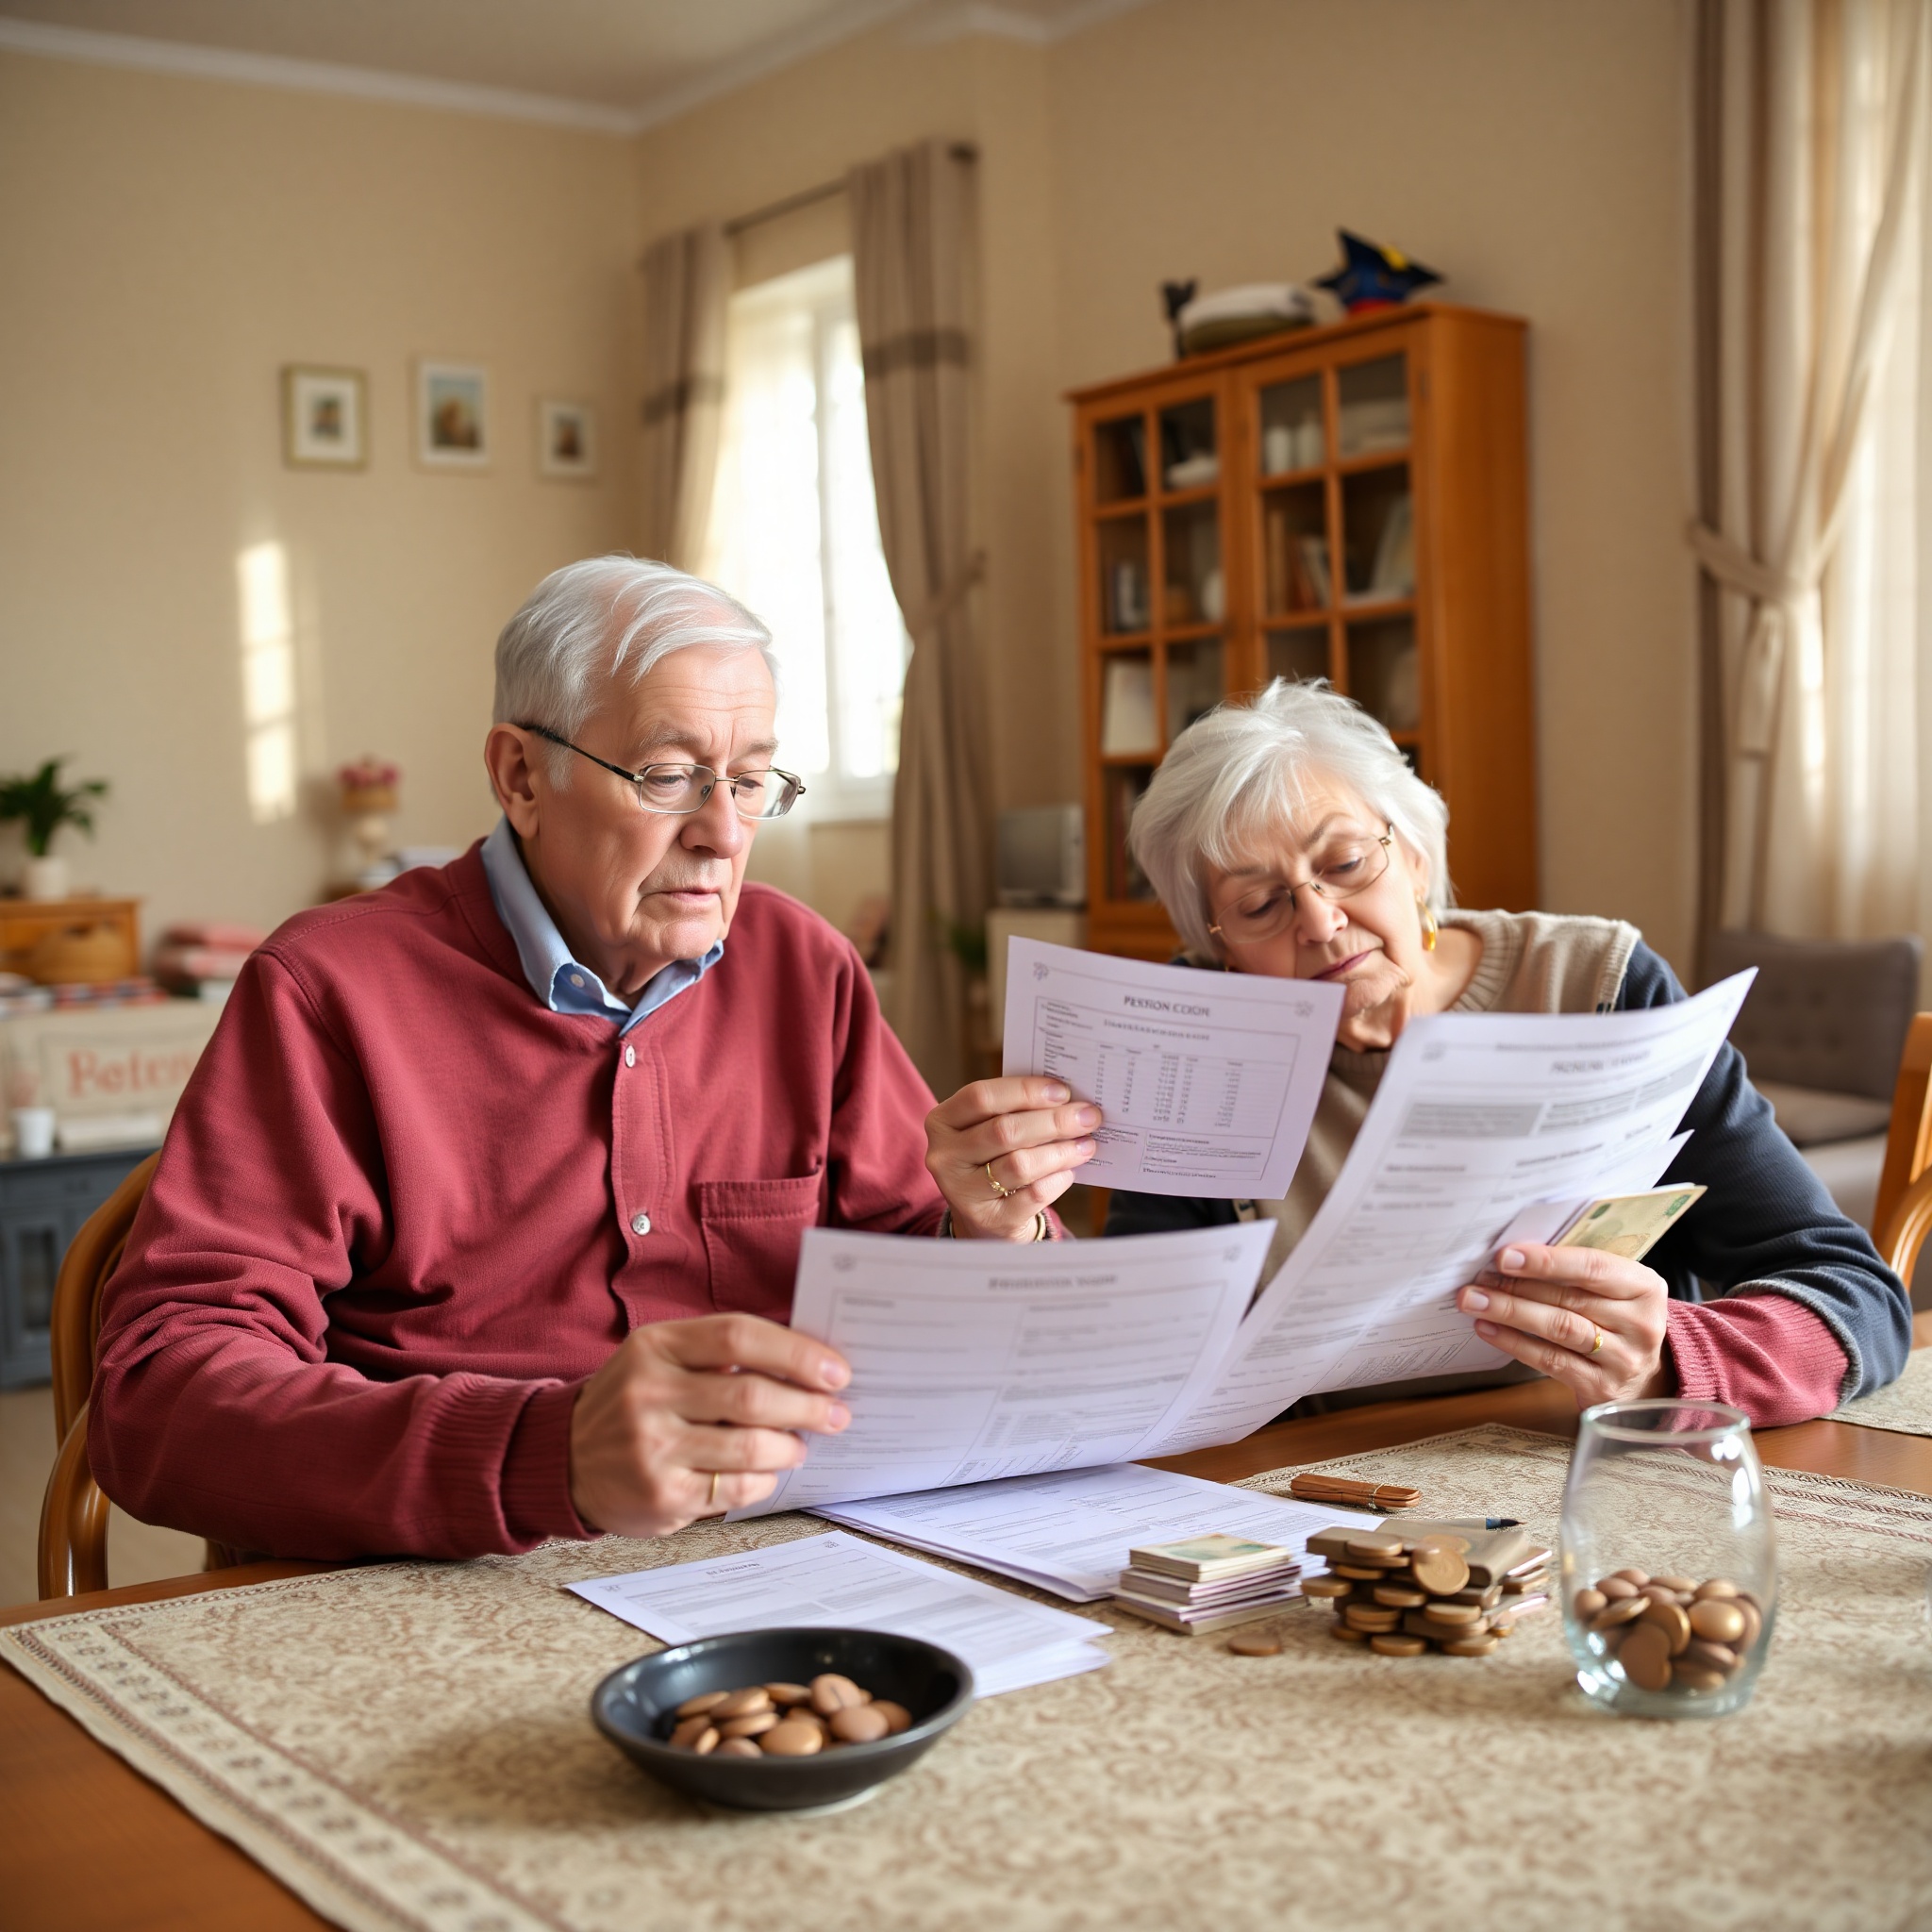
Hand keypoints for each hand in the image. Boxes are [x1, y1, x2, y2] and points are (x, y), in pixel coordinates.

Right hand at [567, 1314, 850, 1535]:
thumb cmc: (634, 1400)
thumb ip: (720, 1352)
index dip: (796, 1352)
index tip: (836, 1371)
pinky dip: (764, 1480)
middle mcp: (649, 1393)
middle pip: (751, 1395)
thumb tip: (805, 1360)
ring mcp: (652, 1447)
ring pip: (749, 1447)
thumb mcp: (661, 1357)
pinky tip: (768, 1472)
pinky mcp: (661, 1495)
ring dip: (791, 1447)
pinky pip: (735, 1488)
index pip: (739, 1336)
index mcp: (656, 1346)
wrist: (566, 1459)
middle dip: (809, 1406)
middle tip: (837, 1413)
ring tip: (802, 1445)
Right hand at [925, 1076, 1100, 1238]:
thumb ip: (1016, 1110)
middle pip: (1004, 1130)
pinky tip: (1069, 1172)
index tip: (1062, 1091)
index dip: (1024, 1091)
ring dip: (1060, 1151)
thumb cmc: (992, 1160)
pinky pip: (1033, 1195)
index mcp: (942, 1121)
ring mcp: (962, 1192)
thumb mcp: (989, 1131)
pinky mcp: (989, 1220)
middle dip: (1053, 1121)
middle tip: (1088, 1117)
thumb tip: (1067, 1099)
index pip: (980, 1097)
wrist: (983, 1220)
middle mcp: (945, 1156)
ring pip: (1020, 1164)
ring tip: (1086, 1145)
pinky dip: (1057, 1180)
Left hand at [1456, 1243, 1674, 1407]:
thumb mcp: (1614, 1290)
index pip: (1593, 1267)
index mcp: (1644, 1287)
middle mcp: (1640, 1323)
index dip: (1546, 1261)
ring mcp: (1624, 1359)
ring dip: (1510, 1312)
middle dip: (1516, 1287)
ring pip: (1558, 1329)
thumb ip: (1577, 1271)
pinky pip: (1551, 1360)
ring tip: (1474, 1301)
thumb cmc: (1616, 1319)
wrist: (1644, 1379)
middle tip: (1478, 1278)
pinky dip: (1515, 1343)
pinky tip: (1488, 1329)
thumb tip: (1514, 1255)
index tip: (1505, 1256)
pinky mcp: (1602, 1386)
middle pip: (1569, 1299)